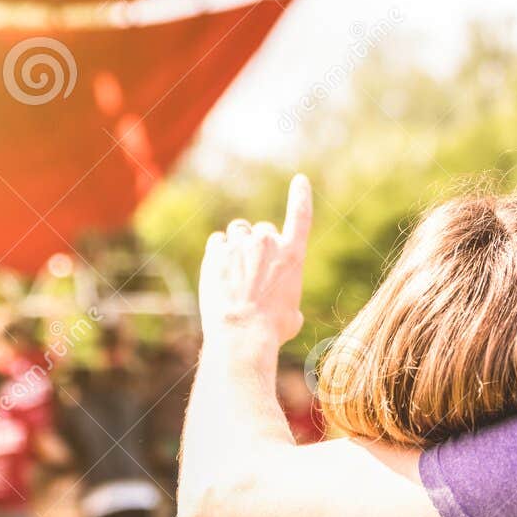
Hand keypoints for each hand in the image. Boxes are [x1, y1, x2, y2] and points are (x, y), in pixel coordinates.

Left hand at [199, 174, 312, 346]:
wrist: (242, 335)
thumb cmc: (272, 330)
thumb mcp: (293, 314)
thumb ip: (287, 295)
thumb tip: (282, 303)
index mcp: (293, 255)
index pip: (301, 215)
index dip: (300, 196)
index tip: (300, 180)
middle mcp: (268, 243)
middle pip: (263, 230)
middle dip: (259, 244)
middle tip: (253, 270)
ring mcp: (241, 245)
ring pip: (239, 231)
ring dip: (238, 245)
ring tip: (235, 271)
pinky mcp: (216, 252)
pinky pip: (218, 241)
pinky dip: (219, 251)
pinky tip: (219, 271)